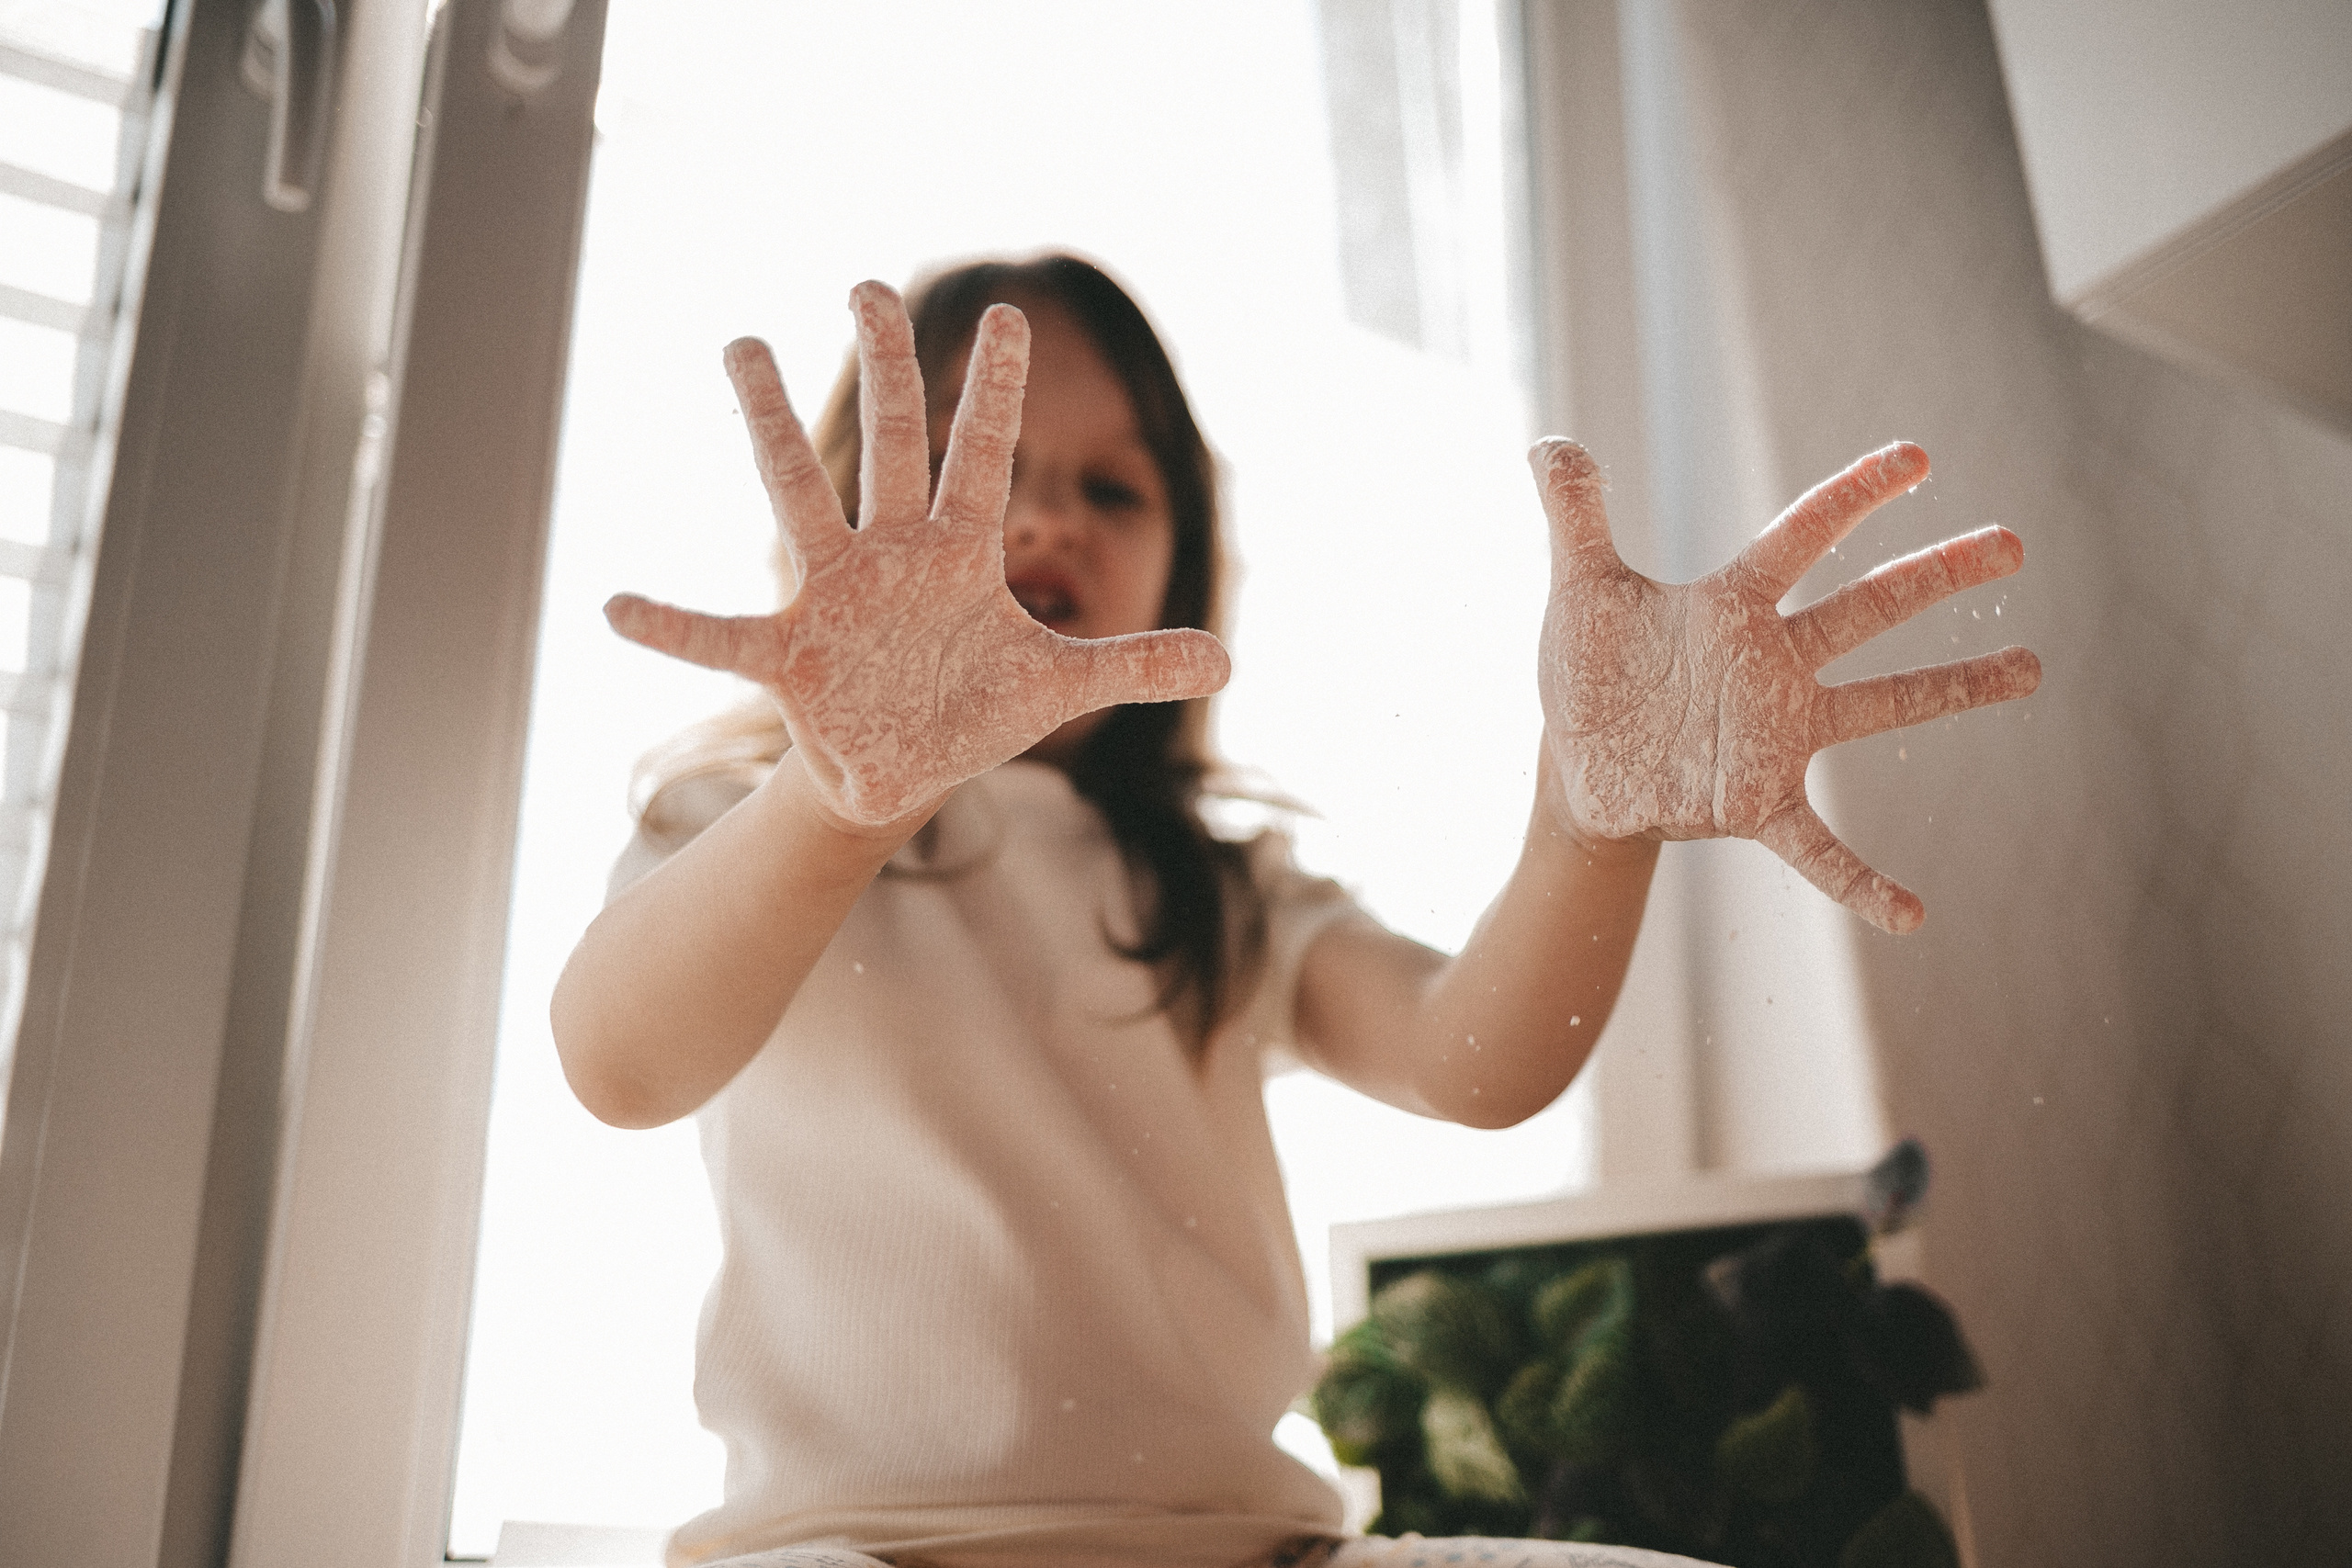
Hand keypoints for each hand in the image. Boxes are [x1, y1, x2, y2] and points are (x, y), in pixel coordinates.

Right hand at [603, 283, 1229, 827]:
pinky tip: (617, 605)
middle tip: (868, 282)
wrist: (907, 769)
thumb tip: (1230, 654)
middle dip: (887, 365)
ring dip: (773, 422)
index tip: (1012, 314)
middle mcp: (892, 555)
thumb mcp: (1059, 688)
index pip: (985, 456)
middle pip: (890, 443)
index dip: (999, 391)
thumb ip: (1136, 664)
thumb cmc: (975, 711)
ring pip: (801, 492)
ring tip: (743, 343)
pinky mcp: (789, 655)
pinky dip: (671, 624)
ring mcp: (834, 595)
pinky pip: (720, 633)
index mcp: (961, 555)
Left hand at [1532, 439, 2038, 933]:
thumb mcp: (1578, 589)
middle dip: (1936, 574)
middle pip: (1868, 607)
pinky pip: (1819, 849)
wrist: (1578, 765)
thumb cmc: (1591, 675)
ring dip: (1954, 688)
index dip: (1854, 495)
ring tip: (2030, 667)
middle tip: (2013, 543)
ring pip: (1881, 704)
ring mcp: (1774, 734)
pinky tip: (1909, 913)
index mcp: (1731, 606)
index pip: (1802, 535)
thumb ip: (1575, 511)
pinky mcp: (1754, 802)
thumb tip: (1548, 440)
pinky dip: (1860, 881)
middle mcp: (1770, 664)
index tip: (1917, 458)